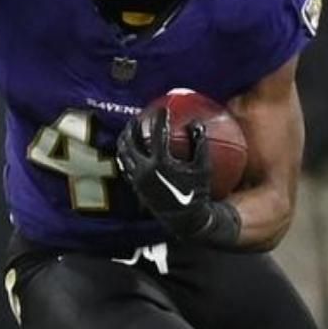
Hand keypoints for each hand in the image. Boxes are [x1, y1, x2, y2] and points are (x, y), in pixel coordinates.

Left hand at [116, 109, 238, 244]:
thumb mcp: (203, 168)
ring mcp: (137, 179)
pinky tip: (130, 150)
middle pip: (132, 142)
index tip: (162, 108)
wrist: (185, 219)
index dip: (159, 119)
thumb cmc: (197, 193)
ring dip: (125, 140)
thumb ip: (200, 144)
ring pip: (124, 154)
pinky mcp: (135, 187)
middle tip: (138, 117)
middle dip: (134, 126)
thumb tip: (196, 122)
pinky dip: (126, 155)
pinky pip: (125, 166)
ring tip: (130, 131)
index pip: (157, 135)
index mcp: (161, 164)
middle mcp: (145, 170)